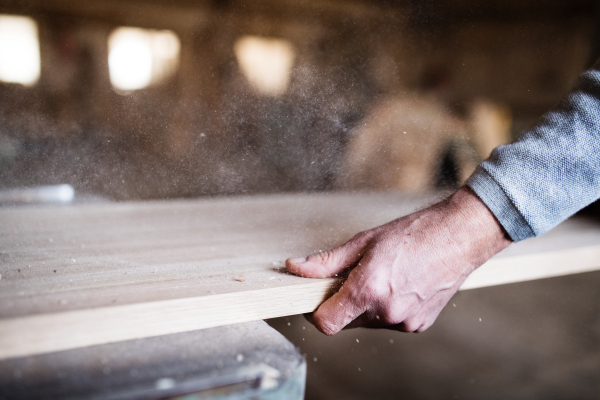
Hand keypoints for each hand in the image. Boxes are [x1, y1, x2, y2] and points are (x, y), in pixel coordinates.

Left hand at [286, 187, 511, 334]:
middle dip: (343, 302)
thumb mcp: (363, 242)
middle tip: (354, 275)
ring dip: (366, 305)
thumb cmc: (413, 234)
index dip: (315, 312)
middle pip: (346, 321)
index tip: (316, 298)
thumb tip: (296, 267)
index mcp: (368, 290)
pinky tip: (400, 284)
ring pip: (368, 322)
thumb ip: (326, 261)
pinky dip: (387, 308)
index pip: (326, 323)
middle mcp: (386, 312)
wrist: (459, 237)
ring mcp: (404, 322)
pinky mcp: (418, 325)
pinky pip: (390, 322)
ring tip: (383, 275)